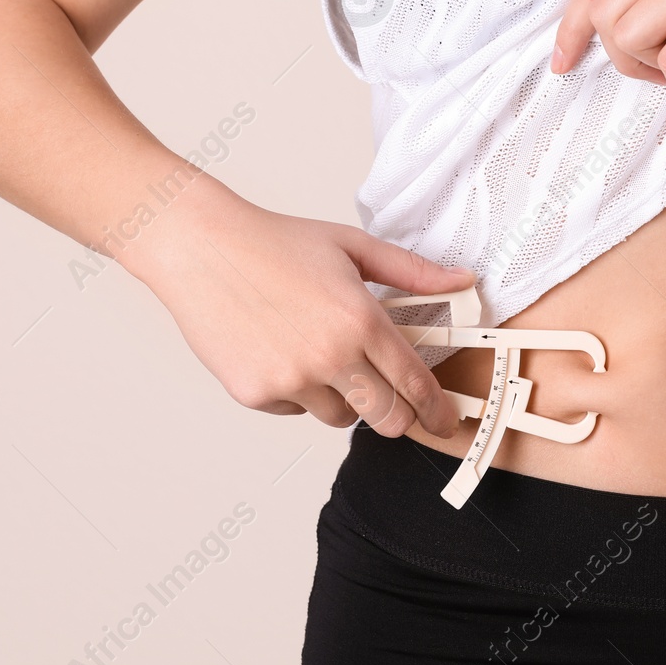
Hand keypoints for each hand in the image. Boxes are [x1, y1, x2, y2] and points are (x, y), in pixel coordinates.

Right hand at [120, 173, 468, 438]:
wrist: (202, 247)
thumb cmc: (275, 243)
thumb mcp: (353, 246)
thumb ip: (413, 271)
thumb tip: (463, 280)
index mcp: (361, 320)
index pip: (415, 383)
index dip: (436, 409)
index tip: (445, 421)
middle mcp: (330, 356)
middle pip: (386, 418)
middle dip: (398, 415)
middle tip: (394, 401)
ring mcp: (291, 380)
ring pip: (340, 418)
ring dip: (344, 399)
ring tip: (323, 355)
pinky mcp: (256, 393)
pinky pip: (295, 411)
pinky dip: (299, 394)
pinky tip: (284, 352)